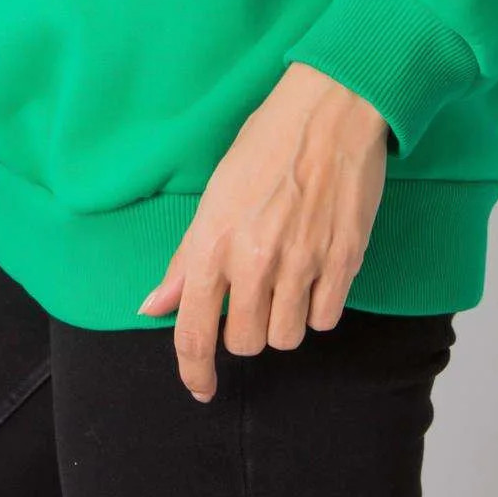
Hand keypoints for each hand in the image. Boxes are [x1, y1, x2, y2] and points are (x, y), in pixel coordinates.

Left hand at [134, 62, 389, 400]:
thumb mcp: (215, 193)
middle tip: (255, 295)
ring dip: (284, 321)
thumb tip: (154, 307)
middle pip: (246, 342)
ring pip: (287, 337)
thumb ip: (187, 259)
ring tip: (287, 280)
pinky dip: (318, 308)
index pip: (196, 329)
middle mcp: (255, 257)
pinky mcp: (343, 260)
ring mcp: (302, 261)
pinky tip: (315, 275)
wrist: (330, 109)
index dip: (194, 369)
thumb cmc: (268, 141)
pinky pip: (326, 319)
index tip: (200, 387)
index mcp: (215, 239)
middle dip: (246, 330)